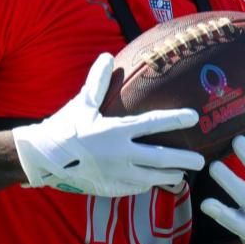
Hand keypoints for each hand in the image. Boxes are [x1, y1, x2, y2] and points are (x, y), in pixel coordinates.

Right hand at [12, 53, 205, 196]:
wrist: (42, 159)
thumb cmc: (64, 128)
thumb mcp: (82, 103)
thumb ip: (97, 81)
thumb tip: (106, 55)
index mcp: (115, 131)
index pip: (153, 123)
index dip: (175, 119)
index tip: (194, 117)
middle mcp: (120, 154)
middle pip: (161, 158)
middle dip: (184, 159)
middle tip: (202, 160)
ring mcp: (116, 174)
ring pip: (152, 177)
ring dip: (170, 174)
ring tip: (184, 172)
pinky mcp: (110, 188)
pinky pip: (136, 187)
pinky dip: (149, 183)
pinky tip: (156, 180)